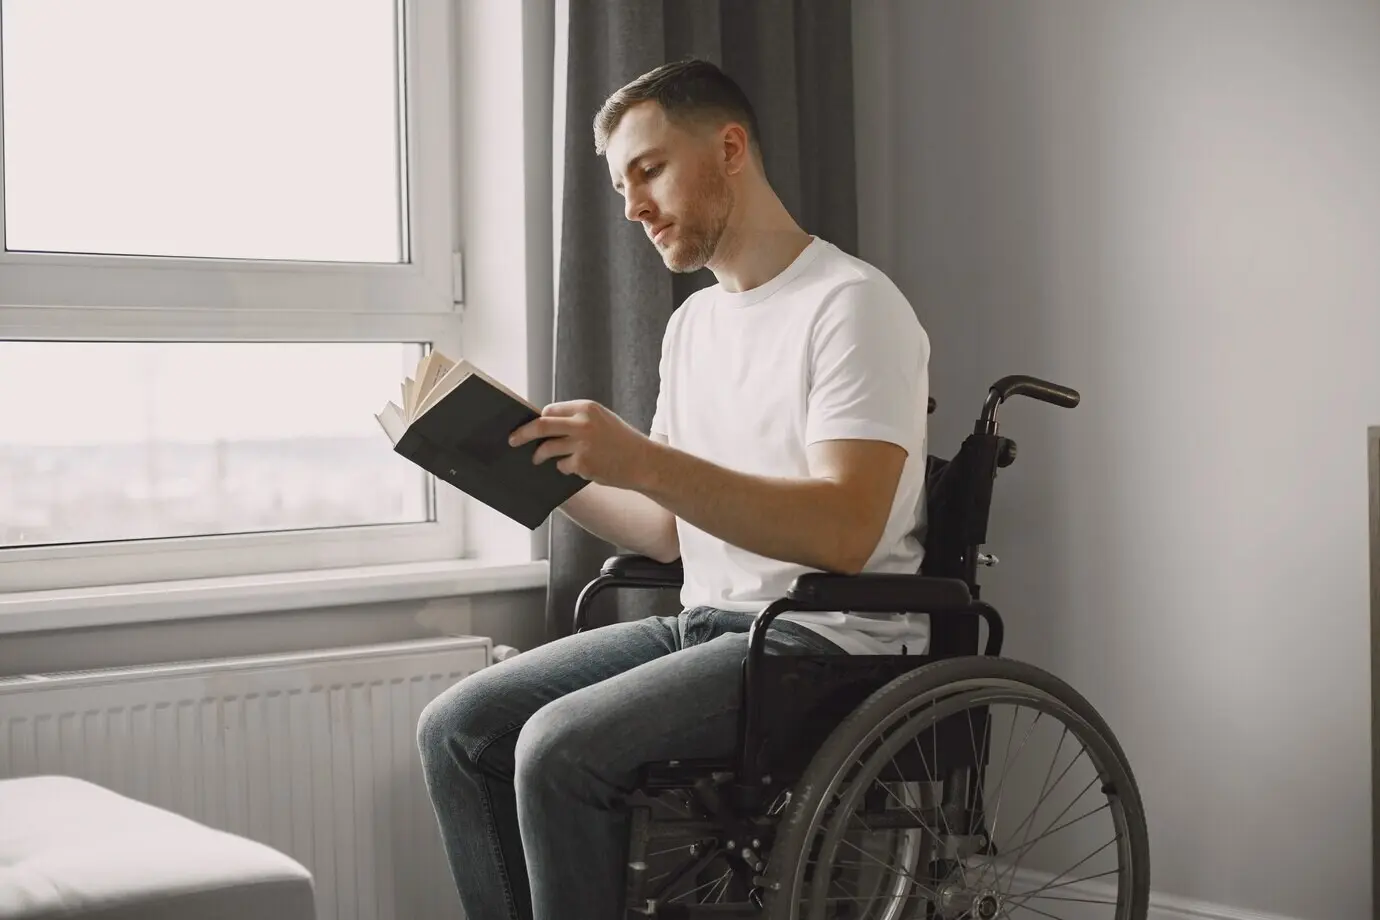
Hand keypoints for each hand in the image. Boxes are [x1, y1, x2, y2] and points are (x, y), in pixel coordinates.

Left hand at [508, 399, 653, 489]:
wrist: (644, 462)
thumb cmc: (621, 441)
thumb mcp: (602, 420)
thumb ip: (577, 420)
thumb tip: (544, 424)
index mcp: (586, 408)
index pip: (550, 410)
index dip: (539, 419)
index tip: (530, 426)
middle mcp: (583, 423)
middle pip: (541, 425)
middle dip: (522, 433)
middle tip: (511, 440)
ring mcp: (582, 444)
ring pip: (547, 448)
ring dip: (539, 455)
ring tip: (536, 459)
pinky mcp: (583, 464)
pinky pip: (562, 466)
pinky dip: (564, 468)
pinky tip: (578, 468)